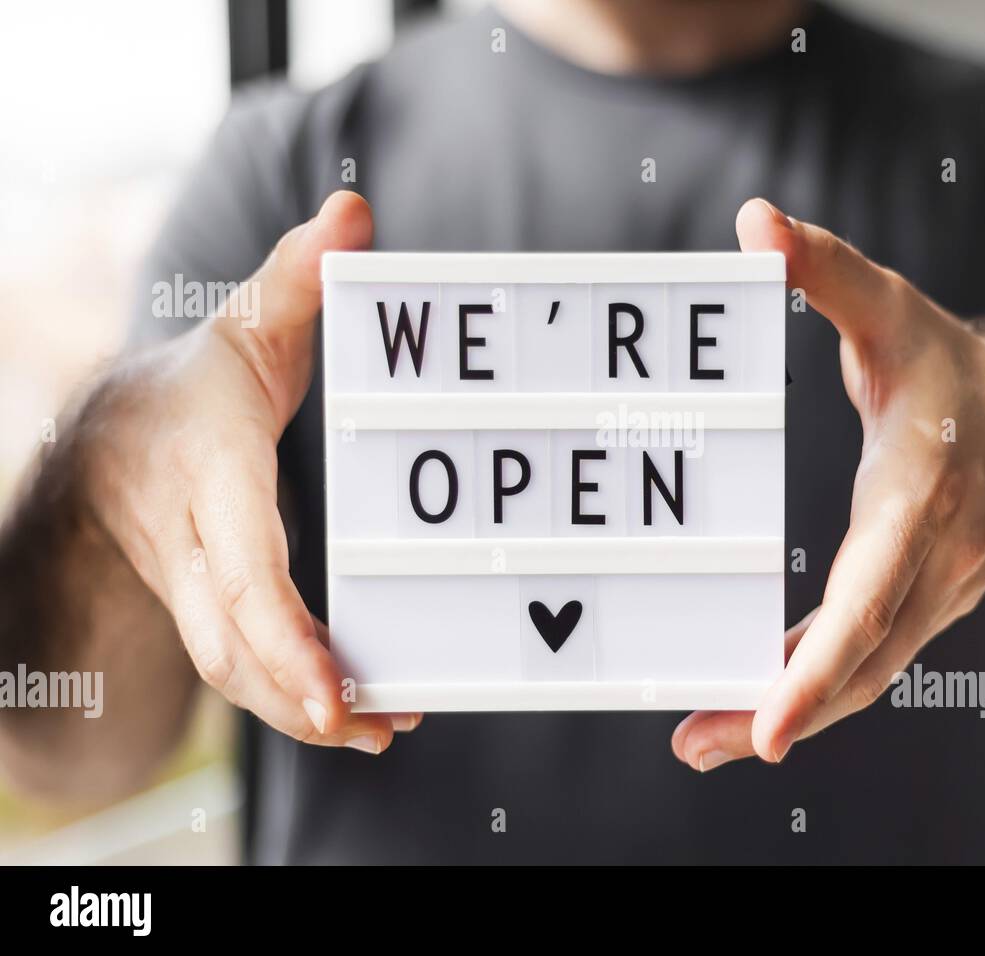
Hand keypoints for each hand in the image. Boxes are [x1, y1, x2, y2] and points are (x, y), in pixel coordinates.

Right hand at [84, 191, 417, 751]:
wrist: (108, 438)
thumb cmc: (196, 383)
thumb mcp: (247, 321)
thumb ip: (301, 276)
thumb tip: (355, 211)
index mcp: (205, 471)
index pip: (239, 565)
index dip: (283, 632)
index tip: (335, 686)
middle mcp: (187, 540)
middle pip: (232, 638)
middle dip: (299, 693)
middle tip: (377, 727)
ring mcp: (187, 583)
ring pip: (232, 667)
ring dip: (301, 710)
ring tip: (382, 729)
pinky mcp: (204, 608)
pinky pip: (240, 664)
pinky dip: (291, 694)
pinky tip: (353, 710)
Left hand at [673, 198, 984, 770]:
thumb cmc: (957, 374)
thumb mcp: (895, 312)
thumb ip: (828, 271)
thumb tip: (755, 221)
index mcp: (924, 496)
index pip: (875, 593)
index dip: (824, 660)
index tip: (774, 721)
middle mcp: (933, 563)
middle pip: (863, 659)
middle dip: (782, 709)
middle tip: (694, 744)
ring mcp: (929, 597)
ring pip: (860, 677)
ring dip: (781, 714)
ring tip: (696, 741)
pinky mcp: (914, 610)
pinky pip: (860, 664)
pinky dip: (805, 692)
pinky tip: (743, 707)